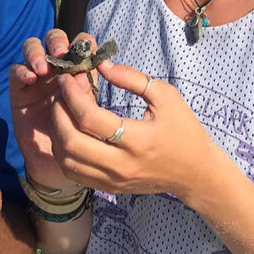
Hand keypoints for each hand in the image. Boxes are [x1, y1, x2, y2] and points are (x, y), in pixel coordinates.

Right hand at [9, 29, 95, 190]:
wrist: (55, 160)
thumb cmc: (77, 134)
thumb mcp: (87, 113)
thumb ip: (87, 93)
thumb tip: (85, 73)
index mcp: (78, 68)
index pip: (80, 43)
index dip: (83, 42)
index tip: (88, 50)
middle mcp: (56, 67)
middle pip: (54, 39)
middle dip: (57, 42)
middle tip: (61, 54)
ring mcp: (36, 75)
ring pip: (32, 48)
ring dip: (37, 53)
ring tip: (42, 69)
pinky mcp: (19, 87)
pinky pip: (16, 70)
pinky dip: (22, 70)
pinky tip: (31, 79)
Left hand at [50, 59, 221, 200]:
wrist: (196, 173)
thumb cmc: (183, 129)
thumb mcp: (165, 96)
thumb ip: (131, 78)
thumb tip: (101, 64)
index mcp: (138, 140)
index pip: (90, 118)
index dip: (72, 95)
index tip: (67, 78)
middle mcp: (121, 164)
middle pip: (71, 142)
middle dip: (58, 113)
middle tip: (62, 94)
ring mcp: (113, 180)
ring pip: (66, 160)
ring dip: (57, 132)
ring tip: (63, 111)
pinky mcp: (109, 188)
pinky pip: (74, 172)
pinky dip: (64, 151)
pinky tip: (70, 132)